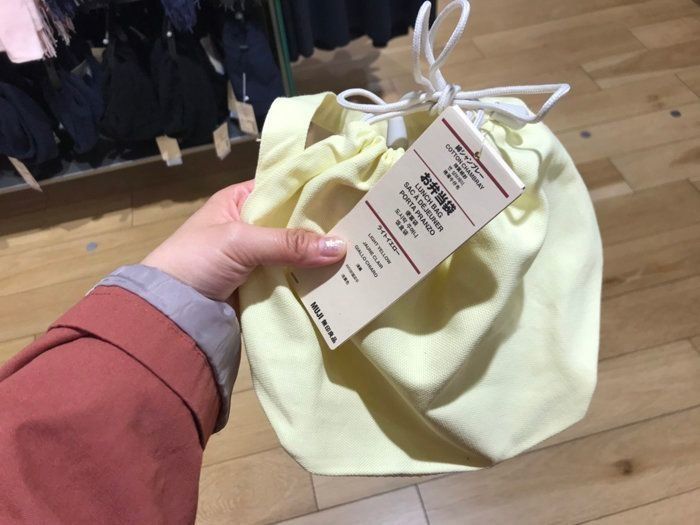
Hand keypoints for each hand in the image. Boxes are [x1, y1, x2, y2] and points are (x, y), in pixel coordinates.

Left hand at [142, 180, 345, 300]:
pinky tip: (339, 279)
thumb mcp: (240, 242)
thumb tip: (340, 247)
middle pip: (294, 223)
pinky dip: (311, 280)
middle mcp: (251, 226)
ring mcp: (258, 258)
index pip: (283, 189)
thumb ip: (288, 242)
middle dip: (323, 229)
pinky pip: (292, 278)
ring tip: (360, 255)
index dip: (313, 192)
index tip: (348, 196)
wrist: (169, 312)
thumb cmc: (196, 261)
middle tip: (363, 229)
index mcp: (240, 201)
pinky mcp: (262, 286)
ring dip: (320, 257)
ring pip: (297, 253)